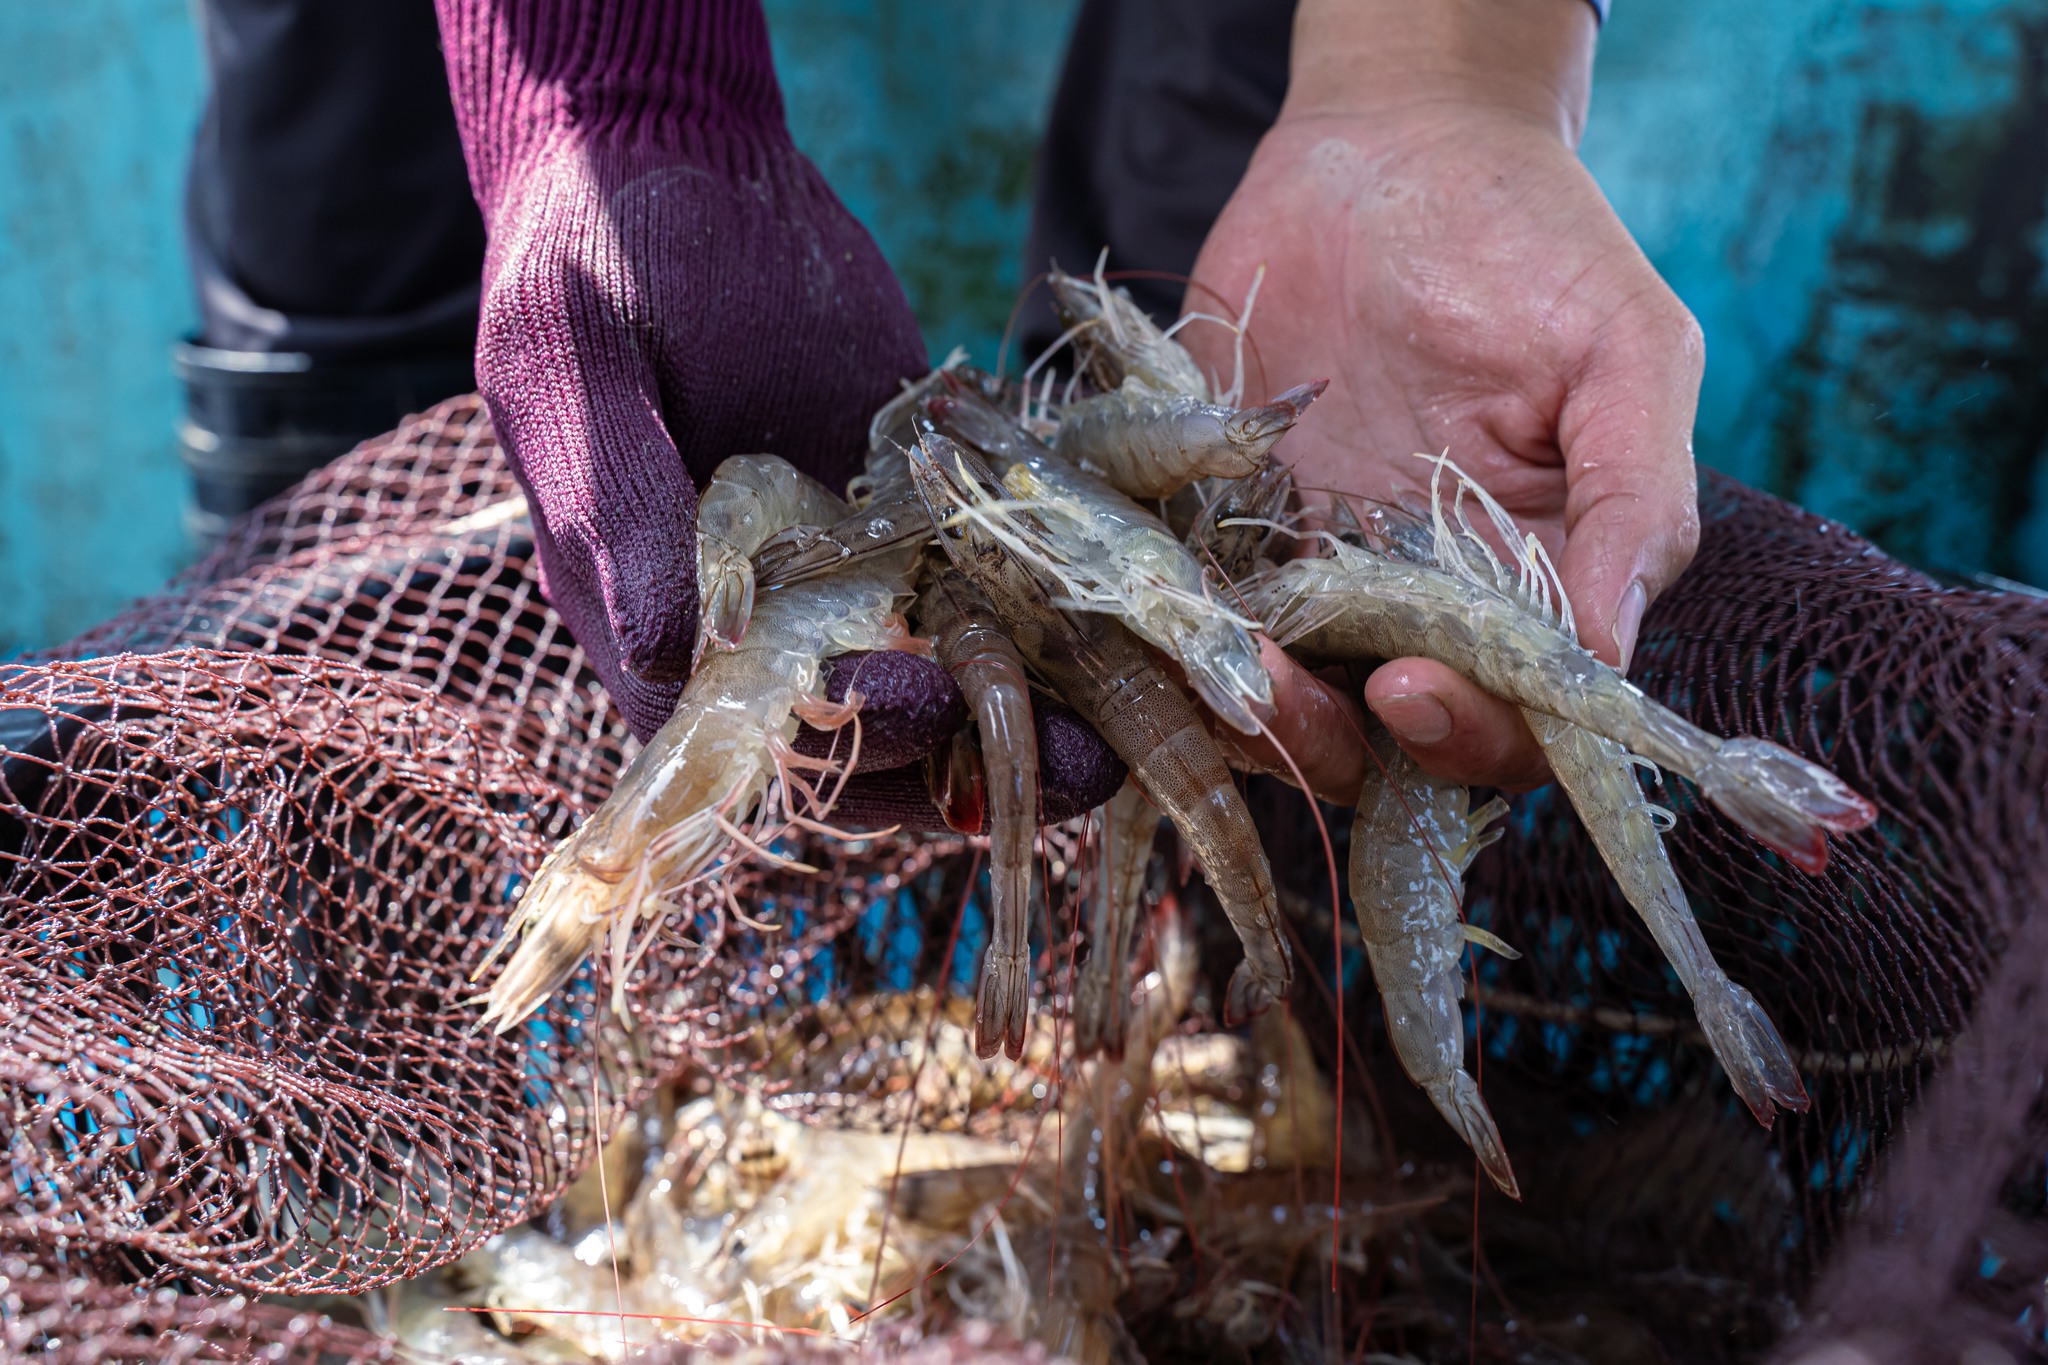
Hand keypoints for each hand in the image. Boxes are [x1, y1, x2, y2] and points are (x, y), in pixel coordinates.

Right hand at [437, 0, 1125, 827]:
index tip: (922, 691)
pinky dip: (1056, 623)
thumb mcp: (574, 372)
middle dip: (968, 753)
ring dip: (1031, 718)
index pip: (758, 737)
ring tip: (1116, 729)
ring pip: (948, 683)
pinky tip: (1131, 631)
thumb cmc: (595, 259)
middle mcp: (766, 621)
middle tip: (1066, 746)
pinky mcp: (923, 513)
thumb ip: (615, 507)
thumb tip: (675, 652)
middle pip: (872, 739)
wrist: (683, 164)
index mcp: (660, 618)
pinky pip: (992, 588)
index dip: (847, 744)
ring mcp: (853, 571)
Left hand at [1182, 0, 1703, 796]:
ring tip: (1213, 652)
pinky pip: (1197, 615)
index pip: (1517, 718)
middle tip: (1280, 688)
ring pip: (1283, 696)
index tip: (1411, 685)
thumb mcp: (1622, 348)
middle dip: (1335, 739)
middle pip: (1387, 739)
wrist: (1388, 146)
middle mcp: (1428, 599)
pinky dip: (1173, 630)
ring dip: (1245, 704)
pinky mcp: (1227, 527)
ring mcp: (1321, 570)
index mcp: (1537, 580)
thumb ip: (1634, 495)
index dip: (1471, 732)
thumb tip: (1610, 652)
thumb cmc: (1531, 237)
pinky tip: (1154, 598)